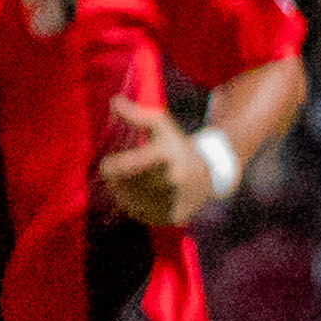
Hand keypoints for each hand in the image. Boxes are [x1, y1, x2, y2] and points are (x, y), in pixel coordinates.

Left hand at [97, 95, 215, 227]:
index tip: (109, 164)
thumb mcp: (161, 126)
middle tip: (121, 174)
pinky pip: (140, 215)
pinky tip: (140, 197)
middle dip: (118, 180)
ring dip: (123, 193)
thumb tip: (114, 101)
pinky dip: (135, 207)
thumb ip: (137, 115)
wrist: (211, 174)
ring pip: (130, 203)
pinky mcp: (173, 218)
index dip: (110, 166)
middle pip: (125, 186)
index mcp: (166, 156)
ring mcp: (174, 201)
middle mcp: (172, 181)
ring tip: (132, 184)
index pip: (123, 167)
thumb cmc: (177, 146)